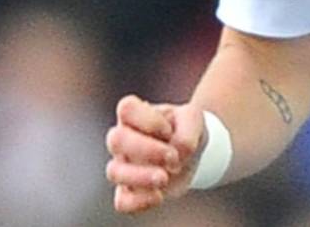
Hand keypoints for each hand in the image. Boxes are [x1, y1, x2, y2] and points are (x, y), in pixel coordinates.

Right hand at [105, 95, 204, 213]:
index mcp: (134, 114)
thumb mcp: (194, 119)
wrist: (191, 152)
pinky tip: (159, 195)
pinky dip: (139, 201)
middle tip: (173, 157)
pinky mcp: (130, 190)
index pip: (126, 108)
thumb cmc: (185, 129)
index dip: (149, 120)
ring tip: (165, 178)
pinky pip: (122, 201)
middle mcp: (122, 138)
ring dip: (141, 176)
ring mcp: (122, 165)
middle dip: (147, 150)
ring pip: (114, 172)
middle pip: (116, 140)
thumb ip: (187, 129)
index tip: (169, 129)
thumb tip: (176, 155)